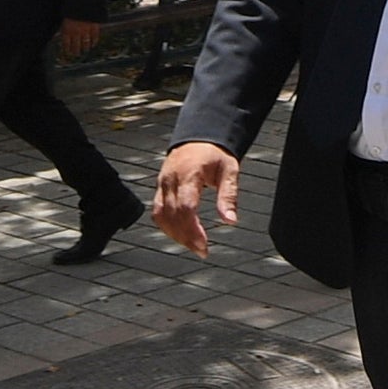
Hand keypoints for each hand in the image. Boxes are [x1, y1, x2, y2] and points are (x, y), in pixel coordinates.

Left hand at [59, 18, 100, 57]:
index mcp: (67, 29)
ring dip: (85, 47)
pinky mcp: (95, 26)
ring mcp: (86, 29)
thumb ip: (66, 24)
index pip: (66, 43)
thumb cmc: (72, 6)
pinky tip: (94, 43)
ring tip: (85, 50)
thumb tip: (65, 31)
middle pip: (76, 45)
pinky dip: (94, 41)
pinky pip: (95, 36)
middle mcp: (76, 31)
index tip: (67, 51)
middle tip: (76, 54)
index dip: (67, 48)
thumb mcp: (65, 15)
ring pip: (85, 42)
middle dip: (75, 51)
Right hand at [154, 142, 240, 256]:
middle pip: (172, 215)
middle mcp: (171, 179)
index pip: (186, 206)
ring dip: (175, 235)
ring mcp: (162, 183)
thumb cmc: (215, 154)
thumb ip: (229, 195)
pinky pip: (157, 212)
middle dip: (186, 237)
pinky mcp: (159, 188)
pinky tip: (180, 235)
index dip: (192, 229)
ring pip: (161, 216)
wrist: (198, 137)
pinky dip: (166, 226)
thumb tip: (230, 220)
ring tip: (193, 246)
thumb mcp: (229, 170)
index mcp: (189, 173)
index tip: (204, 245)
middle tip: (202, 251)